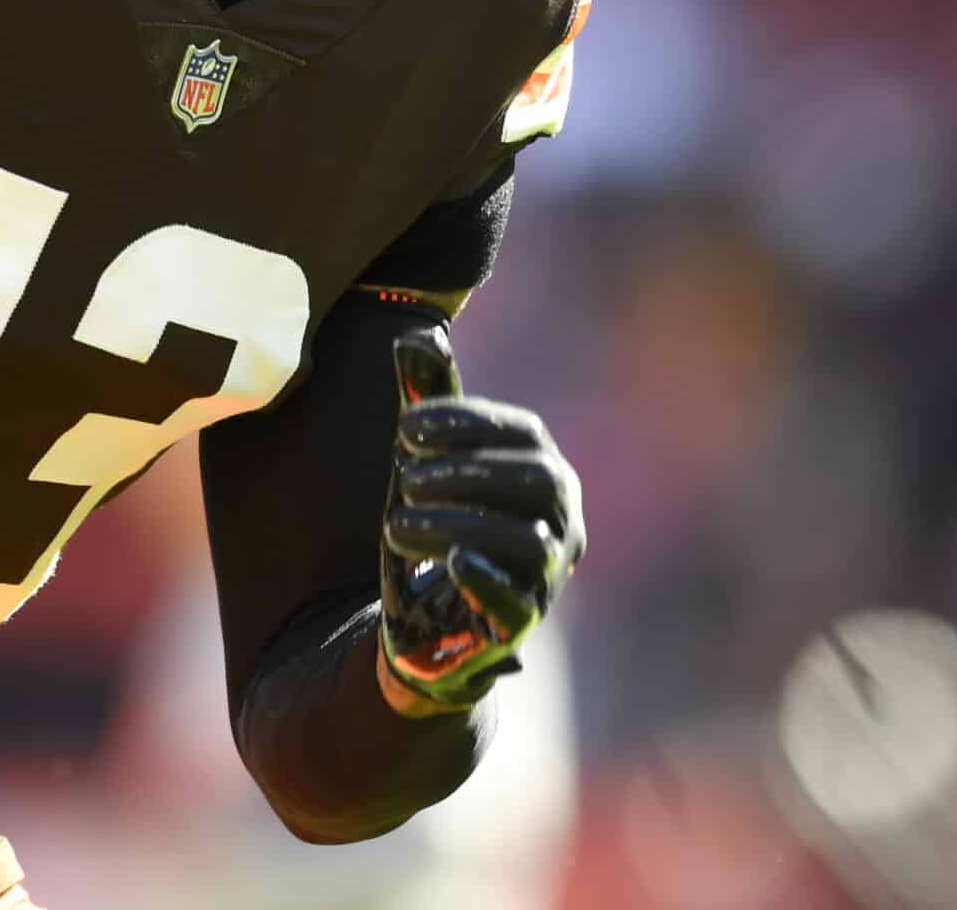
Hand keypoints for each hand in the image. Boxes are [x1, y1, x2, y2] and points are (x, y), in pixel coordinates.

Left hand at [378, 326, 582, 709]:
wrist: (431, 614)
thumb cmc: (440, 518)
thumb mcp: (430, 459)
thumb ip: (427, 402)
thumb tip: (417, 334)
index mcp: (542, 469)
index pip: (521, 432)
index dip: (466, 421)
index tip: (406, 424)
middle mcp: (561, 519)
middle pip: (535, 482)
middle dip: (466, 470)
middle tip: (401, 473)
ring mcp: (547, 574)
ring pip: (527, 542)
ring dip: (459, 522)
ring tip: (395, 521)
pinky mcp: (522, 622)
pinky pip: (521, 603)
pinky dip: (489, 580)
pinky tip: (452, 562)